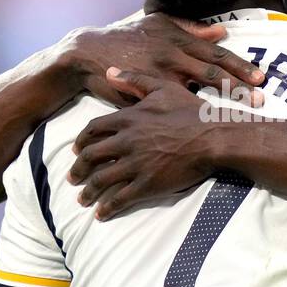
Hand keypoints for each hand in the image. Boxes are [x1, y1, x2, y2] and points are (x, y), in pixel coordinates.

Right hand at [64, 14, 263, 107]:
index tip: (261, 79)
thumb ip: (191, 29)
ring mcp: (158, 78)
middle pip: (212, 74)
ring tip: (237, 119)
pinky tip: (201, 129)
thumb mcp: (159, 24)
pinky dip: (186, 117)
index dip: (240, 67)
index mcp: (178, 40)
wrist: (89, 53)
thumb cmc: (127, 37)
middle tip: (259, 100)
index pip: (216, 54)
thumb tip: (221, 32)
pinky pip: (169, 108)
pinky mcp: (145, 96)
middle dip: (238, 88)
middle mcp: (172, 57)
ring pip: (195, 93)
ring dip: (218, 106)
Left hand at [69, 69, 223, 218]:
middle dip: (78, 169)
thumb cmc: (192, 111)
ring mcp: (135, 164)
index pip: (93, 130)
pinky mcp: (147, 184)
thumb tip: (109, 72)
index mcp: (127, 119)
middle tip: (72, 178)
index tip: (76, 150)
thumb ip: (134, 81)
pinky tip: (101, 214)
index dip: (81, 142)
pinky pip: (120, 198)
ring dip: (88, 191)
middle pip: (90, 157)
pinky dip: (108, 208)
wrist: (214, 137)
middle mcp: (126, 142)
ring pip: (101, 180)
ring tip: (82, 200)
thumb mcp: (163, 88)